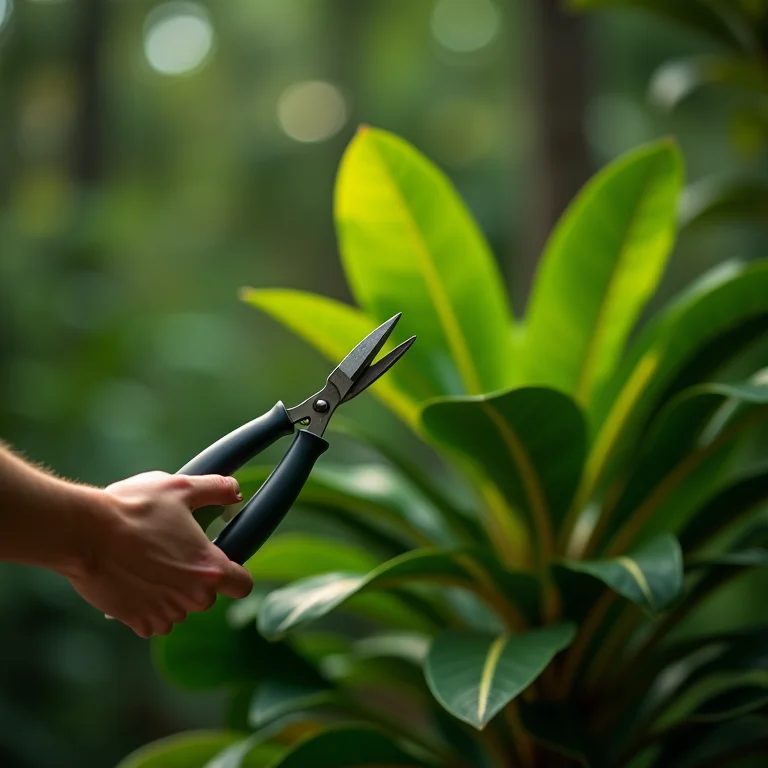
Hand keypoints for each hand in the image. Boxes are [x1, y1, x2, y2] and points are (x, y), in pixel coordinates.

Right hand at [68, 471, 252, 637]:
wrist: (84, 533)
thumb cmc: (134, 509)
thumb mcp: (181, 488)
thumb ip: (216, 489)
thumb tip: (234, 491)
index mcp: (209, 568)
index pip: (242, 585)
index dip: (235, 574)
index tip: (222, 563)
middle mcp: (191, 597)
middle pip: (207, 595)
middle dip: (196, 578)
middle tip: (173, 552)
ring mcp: (164, 612)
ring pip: (180, 607)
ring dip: (171, 592)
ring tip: (148, 561)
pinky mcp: (137, 622)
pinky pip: (155, 620)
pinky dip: (149, 605)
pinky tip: (135, 580)